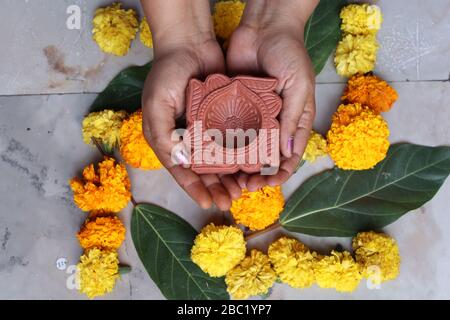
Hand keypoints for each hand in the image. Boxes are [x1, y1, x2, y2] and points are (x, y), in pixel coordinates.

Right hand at [141, 0, 241, 209]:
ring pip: (218, 160)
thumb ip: (164, 136)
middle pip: (201, 169)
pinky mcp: (221, 118)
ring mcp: (204, 129)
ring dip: (228, 176)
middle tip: (230, 201)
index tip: (208, 203)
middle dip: (215, 187)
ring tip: (241, 191)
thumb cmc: (167, 73)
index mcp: (166, 138)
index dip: (194, 188)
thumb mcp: (157, 104)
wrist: (189, 43)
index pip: (181, 170)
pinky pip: (230, 141)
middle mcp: (185, 137)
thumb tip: (182, 164)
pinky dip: (237, 155)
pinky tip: (247, 167)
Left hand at [226, 0, 317, 190]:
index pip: (290, 155)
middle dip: (257, 174)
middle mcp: (273, 123)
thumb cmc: (290, 54)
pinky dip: (224, 144)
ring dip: (239, 165)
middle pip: (265, 157)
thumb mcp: (299, 86)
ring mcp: (253, 116)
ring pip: (245, 149)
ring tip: (230, 177)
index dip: (281, 172)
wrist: (264, 27)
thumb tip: (287, 153)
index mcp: (294, 120)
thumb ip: (294, 119)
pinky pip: (229, 129)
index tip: (269, 183)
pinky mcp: (234, 106)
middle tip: (245, 185)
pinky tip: (216, 155)